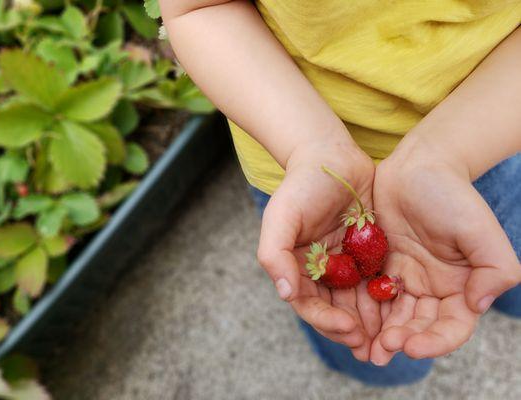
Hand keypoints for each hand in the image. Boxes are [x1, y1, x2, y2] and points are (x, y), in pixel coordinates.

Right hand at [257, 137, 378, 359]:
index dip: (325, 320)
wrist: (331, 157)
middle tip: (371, 346)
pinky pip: (376, 281)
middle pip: (333, 310)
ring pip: (357, 302)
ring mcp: (345, 263)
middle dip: (350, 330)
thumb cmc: (301, 186)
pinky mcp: (367, 253)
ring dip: (369, 324)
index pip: (308, 304)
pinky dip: (384, 299)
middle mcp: (320, 270)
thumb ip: (274, 254)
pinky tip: (399, 311)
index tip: (348, 328)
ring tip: (387, 341)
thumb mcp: (280, 216)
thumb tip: (284, 292)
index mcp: (297, 267)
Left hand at [369, 139, 520, 364]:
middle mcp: (434, 287)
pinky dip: (363, 309)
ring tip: (362, 348)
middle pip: (418, 326)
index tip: (409, 347)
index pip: (452, 326)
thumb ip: (494, 270)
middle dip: (401, 341)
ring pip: (393, 315)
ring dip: (379, 334)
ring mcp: (406, 277)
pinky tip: (349, 319)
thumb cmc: (452, 195)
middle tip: (379, 352)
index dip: (434, 343)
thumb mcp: (480, 230)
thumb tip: (478, 305)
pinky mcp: (381, 265)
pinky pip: (370, 293)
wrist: (419, 166)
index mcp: (461, 285)